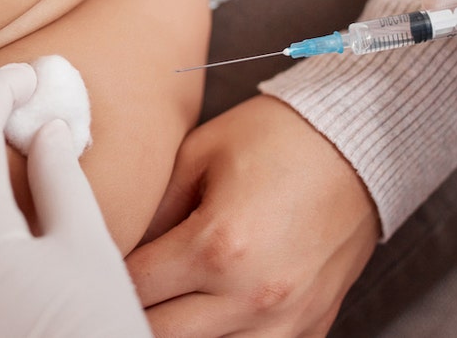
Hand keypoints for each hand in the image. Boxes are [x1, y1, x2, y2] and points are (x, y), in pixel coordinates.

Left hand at [127, 95, 378, 336]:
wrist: (359, 144)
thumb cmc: (277, 138)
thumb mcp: (198, 155)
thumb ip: (152, 210)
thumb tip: (117, 247)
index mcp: (218, 246)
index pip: (134, 287)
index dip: (105, 274)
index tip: (97, 263)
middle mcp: (253, 294)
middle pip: (159, 333)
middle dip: (131, 307)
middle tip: (122, 285)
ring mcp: (287, 320)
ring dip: (175, 327)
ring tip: (165, 296)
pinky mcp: (311, 327)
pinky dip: (222, 337)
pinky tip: (207, 310)